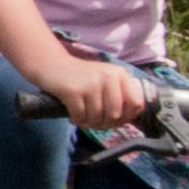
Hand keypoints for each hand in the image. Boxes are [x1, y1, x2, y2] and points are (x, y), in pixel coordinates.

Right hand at [36, 56, 151, 129]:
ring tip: (82, 116)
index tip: (114, 120)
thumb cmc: (81, 77)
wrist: (52, 65)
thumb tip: (126, 120)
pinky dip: (76, 120)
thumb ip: (119, 95)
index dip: (127, 117)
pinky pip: (81, 117)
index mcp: (120, 74)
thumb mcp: (105, 80)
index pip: (136, 103)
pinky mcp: (74, 91)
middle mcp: (108, 76)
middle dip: (104, 123)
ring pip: (97, 118)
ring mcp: (91, 83)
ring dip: (88, 122)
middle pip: (115, 114)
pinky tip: (72, 114)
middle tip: (93, 120)